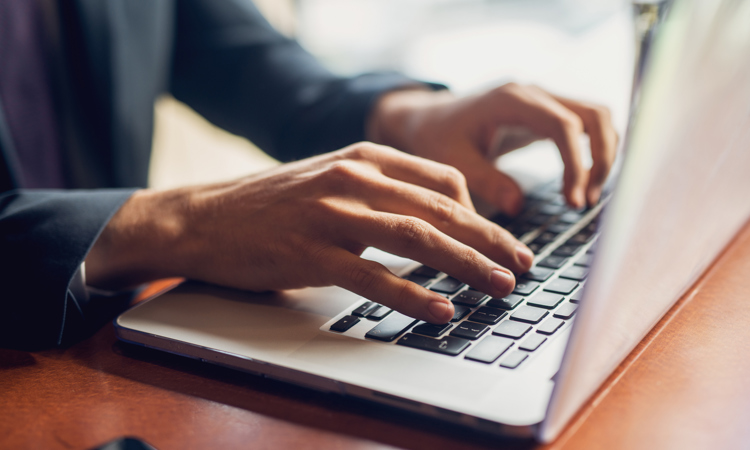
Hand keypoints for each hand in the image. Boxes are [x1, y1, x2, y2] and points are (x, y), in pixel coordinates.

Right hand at [85, 143, 533, 322]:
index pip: (443, 180)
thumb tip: (434, 218)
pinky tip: (441, 311)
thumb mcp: (331, 179)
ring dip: (465, 265)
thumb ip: (380, 191)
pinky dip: (413, 296)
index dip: (481, 214)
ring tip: (499, 286)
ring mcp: (331, 214)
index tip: (503, 240)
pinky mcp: (310, 252)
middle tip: (523, 265)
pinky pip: (373, 276)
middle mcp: (353, 177)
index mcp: (364, 157)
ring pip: (416, 238)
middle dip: (489, 240)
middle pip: (440, 210)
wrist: (204, 218)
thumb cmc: (273, 204)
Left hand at [368, 83, 618, 212]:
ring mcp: (544, 99)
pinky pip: (587, 124)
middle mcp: (534, 93)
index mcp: (511, 100)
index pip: (563, 125)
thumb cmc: (438, 138)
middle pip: (594, 114)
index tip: (572, 201)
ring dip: (603, 155)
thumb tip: (517, 207)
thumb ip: (485, 181)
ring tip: (585, 197)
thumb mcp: (452, 161)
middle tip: (585, 201)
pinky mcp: (548, 112)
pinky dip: (595, 150)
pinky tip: (583, 183)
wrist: (430, 118)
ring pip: (597, 117)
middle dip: (600, 159)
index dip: (576, 163)